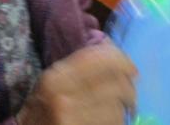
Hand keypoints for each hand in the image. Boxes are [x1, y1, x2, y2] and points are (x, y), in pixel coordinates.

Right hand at [17, 44, 136, 124]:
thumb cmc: (39, 109)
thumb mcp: (50, 82)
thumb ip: (77, 67)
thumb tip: (111, 51)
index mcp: (56, 76)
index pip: (99, 58)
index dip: (122, 60)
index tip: (130, 67)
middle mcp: (65, 96)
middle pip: (116, 84)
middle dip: (128, 88)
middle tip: (129, 92)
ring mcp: (74, 119)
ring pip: (118, 109)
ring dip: (122, 110)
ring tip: (117, 110)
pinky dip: (116, 123)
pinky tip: (108, 121)